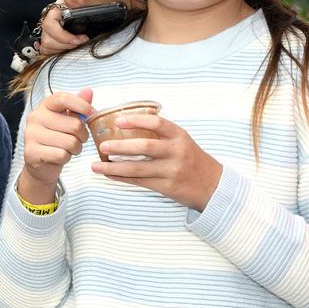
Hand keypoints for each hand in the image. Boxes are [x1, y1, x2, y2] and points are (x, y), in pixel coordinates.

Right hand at [19, 89, 93, 203]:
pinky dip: (66, 158)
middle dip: (83, 135)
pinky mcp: (31, 153)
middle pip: (74, 124)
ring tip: (70, 148)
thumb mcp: (68, 120)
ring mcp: (31, 135)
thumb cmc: (58, 138)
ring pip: (70, 142)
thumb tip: (88, 91)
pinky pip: (61, 155)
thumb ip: (78, 106)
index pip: (63, 98)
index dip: (81, 105)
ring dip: (76, 148)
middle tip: (79, 139)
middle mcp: (35, 117)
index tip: (90, 113)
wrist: (40, 163)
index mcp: (44, 106)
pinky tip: (60, 156)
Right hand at [38, 0, 106, 54]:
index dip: (61, 35)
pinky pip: (48, 50)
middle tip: (81, 41)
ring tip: (77, 43)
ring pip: (46, 45)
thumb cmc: (102, 6)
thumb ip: (81, 0)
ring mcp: (52, 30)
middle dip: (65, 43)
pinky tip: (71, 47)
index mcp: (59, 8)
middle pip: (47, 37)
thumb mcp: (95, 1)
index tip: (78, 39)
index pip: (49, 24)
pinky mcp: (54, 40)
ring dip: (63, 47)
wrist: (110, 13)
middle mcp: (52, 19)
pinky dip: (59, 51)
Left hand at [91, 114, 221, 210]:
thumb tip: (131, 122)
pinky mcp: (167, 187)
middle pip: (145, 147)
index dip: (137, 121)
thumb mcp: (183, 140)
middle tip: (102, 145)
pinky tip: (109, 175)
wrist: (212, 185)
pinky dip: (122, 178)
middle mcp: (176, 152)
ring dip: (114, 167)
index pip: (158, 123)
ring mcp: (172, 170)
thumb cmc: (192, 159)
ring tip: (96, 166)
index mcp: (180, 135)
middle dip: (120, 147)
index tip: (119, 120)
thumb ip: (162, 133)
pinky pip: (140, 182)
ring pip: (138, 169)